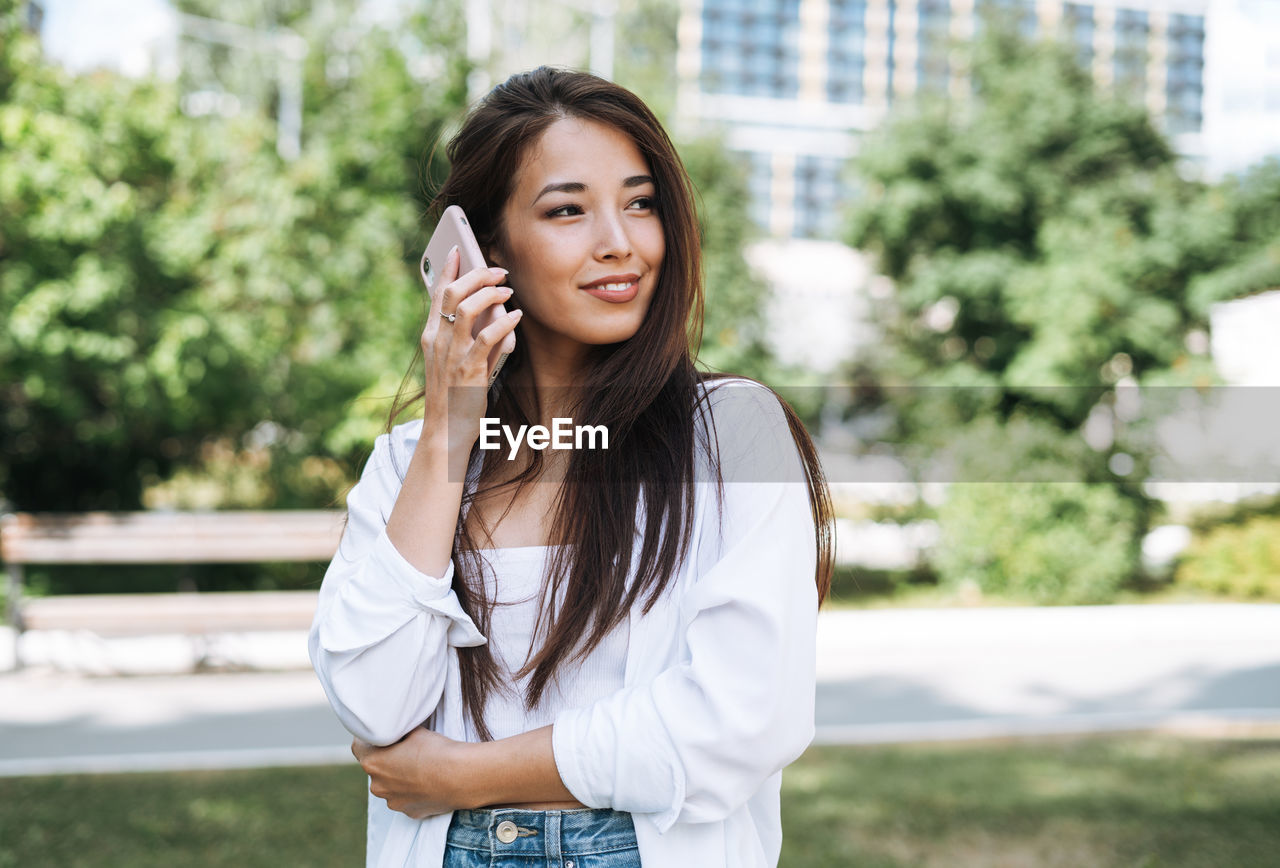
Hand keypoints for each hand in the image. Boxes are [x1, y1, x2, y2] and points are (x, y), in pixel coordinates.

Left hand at [352, 728, 469, 819]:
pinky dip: (412, 790)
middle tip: (406, 750)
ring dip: (399, 777)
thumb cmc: (437, 750)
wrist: (460, 777)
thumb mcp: (414, 731)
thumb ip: (398, 732)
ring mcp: (393, 801)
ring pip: (390, 785)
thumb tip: (396, 730)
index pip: (359, 746)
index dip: (369, 738)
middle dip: (386, 759)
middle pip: (375, 767)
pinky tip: (427, 782)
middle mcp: (377, 785)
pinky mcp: (408, 811)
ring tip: (420, 767)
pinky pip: (405, 798)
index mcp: (373, 762)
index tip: (383, 734)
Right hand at [421, 245, 521, 451]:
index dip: (448, 268)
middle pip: (452, 294)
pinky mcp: (468, 371)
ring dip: (489, 294)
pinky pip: (486, 338)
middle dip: (476, 274)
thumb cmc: (454, 395)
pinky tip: (516, 316)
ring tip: (507, 288)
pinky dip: (504, 323)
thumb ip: (470, 335)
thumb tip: (494, 311)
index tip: (458, 248)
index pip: (437, 294)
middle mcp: (437, 342)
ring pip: (466, 309)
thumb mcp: (455, 360)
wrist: (446, 431)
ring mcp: (451, 356)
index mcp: (431, 336)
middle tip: (497, 270)